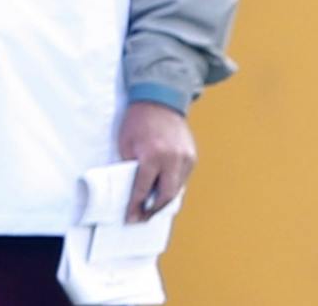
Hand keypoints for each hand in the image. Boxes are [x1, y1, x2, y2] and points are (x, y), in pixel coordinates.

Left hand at [118, 100, 195, 222]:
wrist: (159, 99)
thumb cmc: (138, 120)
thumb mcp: (125, 143)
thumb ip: (130, 167)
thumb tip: (132, 190)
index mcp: (152, 155)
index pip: (143, 189)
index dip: (136, 206)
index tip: (130, 218)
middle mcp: (172, 159)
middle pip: (165, 196)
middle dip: (153, 210)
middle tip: (142, 218)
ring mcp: (185, 158)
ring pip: (176, 189)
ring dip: (164, 200)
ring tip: (151, 208)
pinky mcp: (192, 156)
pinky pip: (182, 178)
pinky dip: (172, 186)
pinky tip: (162, 191)